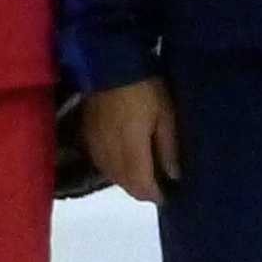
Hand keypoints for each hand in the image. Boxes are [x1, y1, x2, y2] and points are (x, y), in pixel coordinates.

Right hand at [79, 76, 178, 203]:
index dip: (156, 195)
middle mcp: (110, 158)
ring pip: (114, 178)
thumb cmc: (144, 89)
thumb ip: (168, 148)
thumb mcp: (165, 114)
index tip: (170, 194)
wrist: (108, 65)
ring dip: (129, 180)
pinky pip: (103, 164)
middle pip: (127, 187)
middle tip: (161, 183)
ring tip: (146, 171)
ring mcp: (96, 149)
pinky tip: (127, 157)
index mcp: (131, 154)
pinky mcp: (88, 138)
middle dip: (143, 189)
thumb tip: (174, 176)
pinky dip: (116, 168)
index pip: (142, 188)